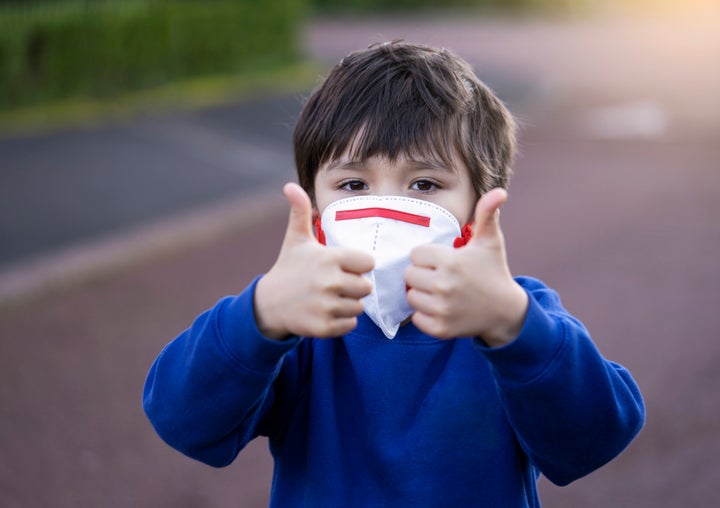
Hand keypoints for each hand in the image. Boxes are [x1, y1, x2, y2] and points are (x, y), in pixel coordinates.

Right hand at [254, 183, 374, 339]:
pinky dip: (342, 321)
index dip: (359, 265)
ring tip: (331, 298)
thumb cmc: (289, 268)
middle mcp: (329, 282)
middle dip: (354, 287)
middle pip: (366, 287)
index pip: (368, 262)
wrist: (268, 304)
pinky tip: (327, 312)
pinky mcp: (323, 326)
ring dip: (348, 304)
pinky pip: (350, 325)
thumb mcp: (295, 239)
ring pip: (359, 307)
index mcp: (329, 258)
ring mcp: (326, 305)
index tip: (344, 266)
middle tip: (336, 285)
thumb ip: (300, 212)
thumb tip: (290, 185)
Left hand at [404, 188, 527, 345]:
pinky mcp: (440, 328)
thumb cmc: (493, 271)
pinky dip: (425, 315)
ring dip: (422, 295)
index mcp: (451, 262)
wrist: (505, 311)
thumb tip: (499, 191)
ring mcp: (442, 309)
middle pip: (409, 275)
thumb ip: (487, 214)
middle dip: (423, 275)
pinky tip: (442, 308)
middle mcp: (444, 285)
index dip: (428, 257)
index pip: (416, 255)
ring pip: (411, 296)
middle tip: (441, 278)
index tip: (444, 261)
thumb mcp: (490, 242)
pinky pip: (416, 318)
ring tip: (441, 293)